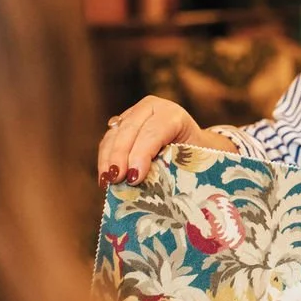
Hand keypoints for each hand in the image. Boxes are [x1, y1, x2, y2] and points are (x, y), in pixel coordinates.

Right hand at [97, 95, 236, 187]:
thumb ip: (175, 167)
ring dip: (108, 159)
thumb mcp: (192, 158)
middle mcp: (151, 108)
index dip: (142, 154)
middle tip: (117, 180)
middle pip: (129, 131)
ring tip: (108, 182)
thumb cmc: (196, 155)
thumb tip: (160, 192)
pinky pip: (108, 141)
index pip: (153, 132)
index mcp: (173, 115)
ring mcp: (134, 114)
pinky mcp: (121, 124)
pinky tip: (105, 178)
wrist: (192, 143)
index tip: (134, 177)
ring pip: (114, 135)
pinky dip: (104, 159)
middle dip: (120, 157)